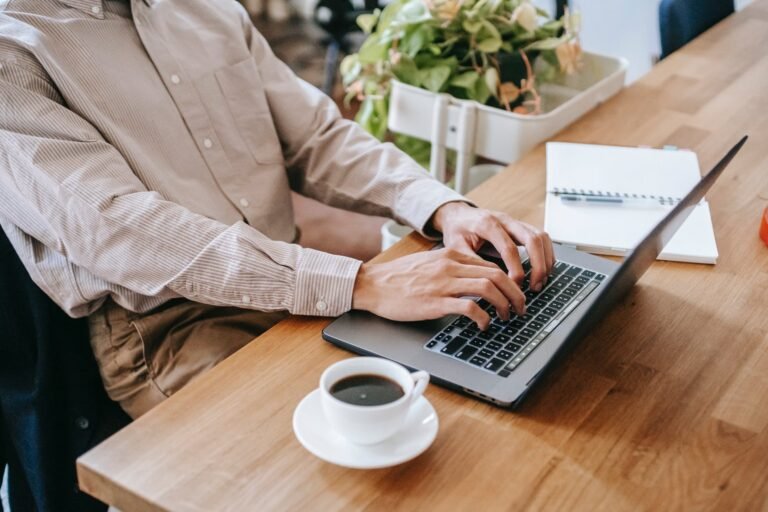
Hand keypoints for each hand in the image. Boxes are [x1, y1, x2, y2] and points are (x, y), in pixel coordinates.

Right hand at [352, 248, 525, 328]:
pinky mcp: (435, 302)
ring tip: (508, 317)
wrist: (372, 285)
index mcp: (450, 255)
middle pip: (497, 275)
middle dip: (515, 293)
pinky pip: (469, 308)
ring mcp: (443, 284)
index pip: (491, 264)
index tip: (515, 293)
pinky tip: (484, 325)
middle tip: (521, 307)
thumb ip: (451, 267)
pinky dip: (483, 317)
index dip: (510, 280)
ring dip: (505, 304)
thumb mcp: (429, 263)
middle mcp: (450, 266)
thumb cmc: (398, 278)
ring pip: (488, 288)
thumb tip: (474, 278)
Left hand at [431, 202, 554, 290]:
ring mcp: (515, 222)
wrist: (458, 215)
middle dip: (538, 265)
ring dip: (546, 260)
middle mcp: (505, 220)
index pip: (509, 248)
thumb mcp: (455, 248)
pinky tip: (542, 270)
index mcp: (487, 224)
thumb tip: (489, 285)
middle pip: (532, 239)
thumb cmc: (456, 231)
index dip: (516, 270)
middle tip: (535, 286)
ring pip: (541, 236)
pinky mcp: (520, 227)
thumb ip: (472, 263)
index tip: (515, 287)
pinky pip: (541, 238)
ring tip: (541, 281)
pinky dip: (546, 254)